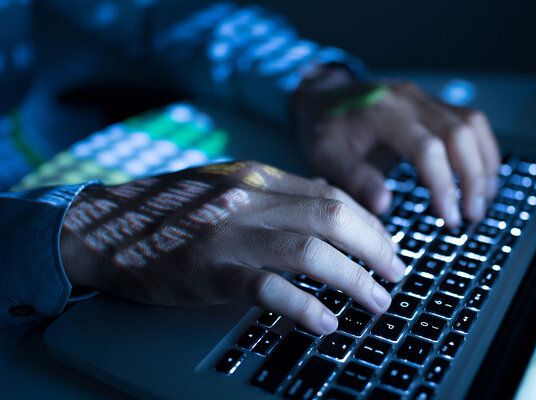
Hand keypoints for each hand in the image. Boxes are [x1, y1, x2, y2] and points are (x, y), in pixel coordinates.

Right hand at [60, 161, 405, 334]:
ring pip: (312, 250)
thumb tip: (330, 207)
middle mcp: (251, 199)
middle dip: (377, 248)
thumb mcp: (228, 186)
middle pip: (335, 216)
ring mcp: (231, 235)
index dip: (372, 224)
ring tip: (377, 301)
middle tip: (396, 275)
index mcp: (259, 177)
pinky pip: (269, 289)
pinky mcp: (211, 271)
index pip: (333, 195)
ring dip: (355, 279)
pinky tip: (325, 323)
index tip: (388, 248)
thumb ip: (277, 194)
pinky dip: (304, 307)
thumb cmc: (172, 210)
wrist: (107, 226)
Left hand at [293, 78, 499, 225]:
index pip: (427, 148)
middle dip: (471, 178)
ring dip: (483, 163)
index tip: (449, 217)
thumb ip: (353, 179)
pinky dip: (482, 148)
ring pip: (472, 123)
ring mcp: (424, 98)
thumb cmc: (323, 128)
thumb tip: (383, 205)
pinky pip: (470, 120)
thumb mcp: (325, 156)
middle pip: (459, 134)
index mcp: (381, 112)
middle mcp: (409, 99)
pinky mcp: (432, 102)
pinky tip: (483, 176)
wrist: (321, 95)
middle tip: (472, 215)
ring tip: (483, 199)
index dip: (443, 185)